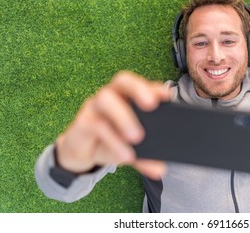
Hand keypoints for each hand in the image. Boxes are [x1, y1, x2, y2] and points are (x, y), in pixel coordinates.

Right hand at [55, 71, 169, 179]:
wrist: (82, 153)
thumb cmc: (111, 141)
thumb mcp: (131, 148)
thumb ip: (146, 156)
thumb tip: (160, 169)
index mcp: (127, 96)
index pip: (141, 84)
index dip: (154, 87)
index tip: (167, 96)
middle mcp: (111, 95)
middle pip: (123, 80)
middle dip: (138, 89)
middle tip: (151, 105)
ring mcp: (94, 106)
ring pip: (106, 99)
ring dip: (123, 117)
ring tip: (137, 137)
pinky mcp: (82, 122)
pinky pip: (96, 125)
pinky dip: (113, 141)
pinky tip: (124, 155)